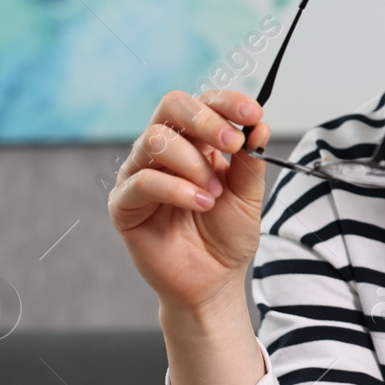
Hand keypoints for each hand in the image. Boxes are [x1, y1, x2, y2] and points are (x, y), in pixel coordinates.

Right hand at [108, 89, 272, 313]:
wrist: (214, 281)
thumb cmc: (227, 236)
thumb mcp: (248, 196)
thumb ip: (250, 162)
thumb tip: (259, 126)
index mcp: (195, 142)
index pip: (203, 103)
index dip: (227, 102)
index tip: (253, 114)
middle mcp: (165, 151)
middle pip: (171, 107)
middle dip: (205, 120)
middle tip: (232, 144)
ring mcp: (140, 174)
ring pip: (155, 140)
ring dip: (192, 162)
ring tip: (214, 193)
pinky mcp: (124, 204)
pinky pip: (142, 181)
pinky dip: (177, 189)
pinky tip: (201, 204)